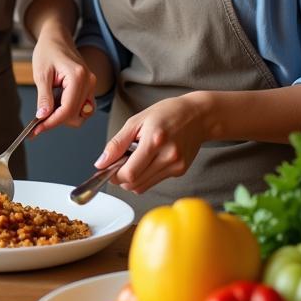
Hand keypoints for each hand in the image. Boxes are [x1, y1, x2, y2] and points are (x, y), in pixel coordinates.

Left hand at [28, 27, 96, 134]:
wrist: (56, 38)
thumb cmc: (48, 50)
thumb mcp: (41, 74)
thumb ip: (44, 97)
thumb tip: (43, 117)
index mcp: (78, 77)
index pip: (67, 110)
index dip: (51, 123)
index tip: (37, 130)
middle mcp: (89, 82)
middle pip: (76, 115)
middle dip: (56, 120)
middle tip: (38, 120)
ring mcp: (91, 85)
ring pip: (80, 114)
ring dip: (63, 116)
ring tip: (47, 107)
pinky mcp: (88, 87)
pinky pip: (81, 107)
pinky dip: (68, 110)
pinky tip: (55, 104)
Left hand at [96, 92, 211, 192]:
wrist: (198, 115)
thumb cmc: (167, 113)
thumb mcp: (136, 121)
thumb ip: (117, 143)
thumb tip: (101, 163)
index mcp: (154, 141)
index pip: (130, 173)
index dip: (115, 175)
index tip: (109, 168)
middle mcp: (168, 156)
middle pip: (136, 184)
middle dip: (121, 178)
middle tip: (120, 163)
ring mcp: (176, 166)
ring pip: (144, 187)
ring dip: (132, 179)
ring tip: (135, 159)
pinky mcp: (181, 171)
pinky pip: (155, 181)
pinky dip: (145, 175)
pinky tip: (149, 160)